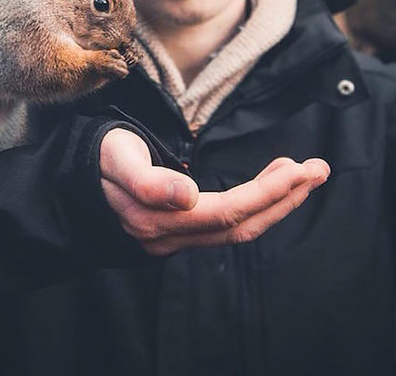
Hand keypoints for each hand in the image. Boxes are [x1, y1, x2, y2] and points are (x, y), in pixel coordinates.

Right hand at [100, 128, 329, 255]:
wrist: (75, 176)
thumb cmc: (97, 157)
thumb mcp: (116, 157)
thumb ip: (148, 180)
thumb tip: (187, 196)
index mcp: (156, 218)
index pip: (227, 211)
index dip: (267, 193)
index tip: (301, 170)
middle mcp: (170, 236)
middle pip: (240, 224)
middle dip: (285, 198)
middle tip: (321, 169)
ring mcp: (175, 238)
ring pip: (237, 228)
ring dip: (276, 203)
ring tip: (304, 173)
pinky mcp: (179, 231)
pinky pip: (226, 224)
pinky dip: (256, 205)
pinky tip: (271, 184)